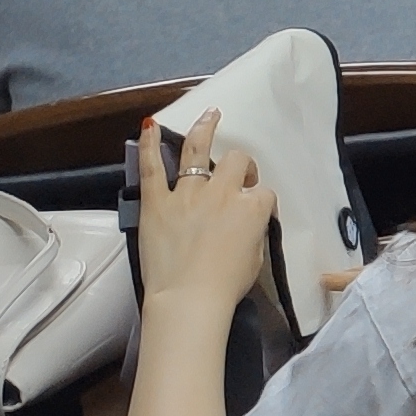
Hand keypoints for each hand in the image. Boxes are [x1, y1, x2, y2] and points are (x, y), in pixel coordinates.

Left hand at [134, 115, 275, 309]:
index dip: (261, 201)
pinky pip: (153, 167)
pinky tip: (151, 126)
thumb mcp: (256, 258)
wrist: (188, 299)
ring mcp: (188, 194)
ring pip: (198, 150)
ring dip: (204, 130)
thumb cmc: (225, 286)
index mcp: (252, 208)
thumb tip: (246, 225)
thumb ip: (253, 232)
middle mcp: (222, 193)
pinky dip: (150, 145)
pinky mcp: (157, 202)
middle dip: (241, 167)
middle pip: (237, 162)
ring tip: (210, 116)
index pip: (265, 193)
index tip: (255, 212)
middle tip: (237, 177)